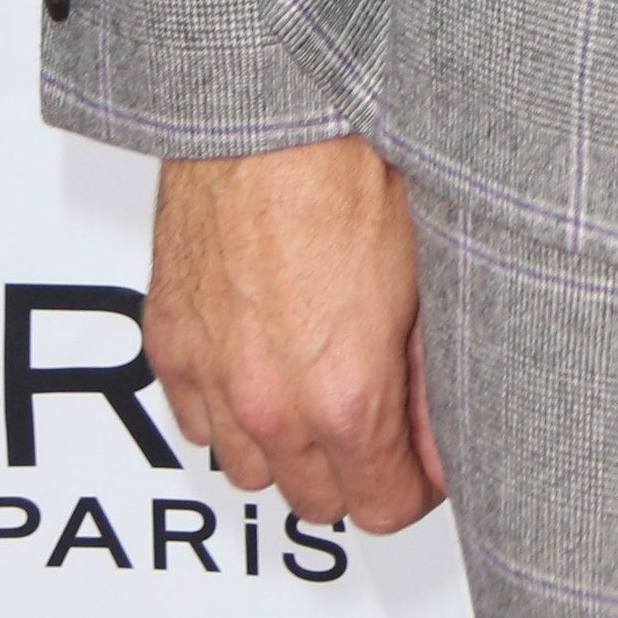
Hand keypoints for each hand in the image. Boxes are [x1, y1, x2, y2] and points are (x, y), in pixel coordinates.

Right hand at [146, 135, 446, 529]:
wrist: (271, 108)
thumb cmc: (350, 162)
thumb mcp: (427, 272)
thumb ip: (433, 371)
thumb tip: (446, 428)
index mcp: (346, 392)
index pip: (383, 509)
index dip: (417, 488)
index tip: (427, 464)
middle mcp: (271, 400)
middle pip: (317, 501)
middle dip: (356, 470)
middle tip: (383, 422)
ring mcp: (215, 374)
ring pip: (250, 470)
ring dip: (288, 446)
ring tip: (322, 391)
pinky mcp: (171, 340)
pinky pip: (197, 419)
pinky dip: (229, 408)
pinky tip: (264, 365)